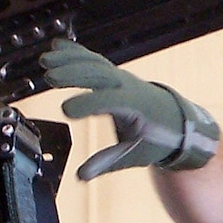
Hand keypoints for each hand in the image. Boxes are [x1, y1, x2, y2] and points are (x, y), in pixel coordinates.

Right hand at [41, 39, 219, 179]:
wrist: (176, 121)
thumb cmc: (157, 138)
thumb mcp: (135, 154)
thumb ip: (107, 162)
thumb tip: (81, 176)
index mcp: (136, 107)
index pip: (110, 102)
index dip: (88, 104)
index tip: (66, 110)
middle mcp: (127, 87)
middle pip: (100, 75)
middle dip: (75, 74)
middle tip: (50, 77)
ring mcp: (120, 77)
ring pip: (94, 63)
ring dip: (70, 59)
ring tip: (46, 61)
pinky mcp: (113, 74)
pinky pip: (93, 58)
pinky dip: (75, 52)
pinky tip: (56, 46)